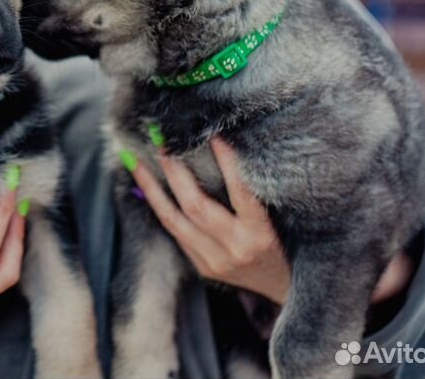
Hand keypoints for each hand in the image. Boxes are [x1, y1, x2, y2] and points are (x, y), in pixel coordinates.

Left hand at [127, 136, 412, 304]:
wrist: (287, 291)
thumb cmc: (289, 244)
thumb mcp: (281, 218)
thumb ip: (255, 191)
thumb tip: (222, 145)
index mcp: (262, 234)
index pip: (241, 192)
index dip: (227, 162)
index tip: (213, 134)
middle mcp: (236, 249)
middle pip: (196, 205)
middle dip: (175, 170)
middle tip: (161, 140)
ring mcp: (214, 262)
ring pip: (173, 219)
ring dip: (151, 187)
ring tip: (134, 159)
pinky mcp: (201, 267)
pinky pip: (174, 230)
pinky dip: (158, 204)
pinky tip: (144, 183)